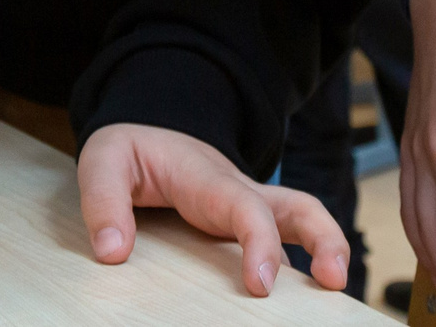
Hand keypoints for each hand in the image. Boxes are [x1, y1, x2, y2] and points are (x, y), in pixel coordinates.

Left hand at [76, 122, 346, 297]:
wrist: (142, 134)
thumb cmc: (127, 151)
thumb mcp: (102, 161)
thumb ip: (103, 202)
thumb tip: (113, 253)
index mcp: (206, 176)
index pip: (245, 206)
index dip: (261, 243)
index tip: (262, 286)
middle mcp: (237, 191)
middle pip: (299, 206)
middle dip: (324, 240)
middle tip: (334, 281)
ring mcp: (245, 208)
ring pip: (303, 221)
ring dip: (327, 250)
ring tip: (333, 292)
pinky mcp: (243, 227)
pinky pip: (281, 243)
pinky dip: (300, 267)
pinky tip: (299, 301)